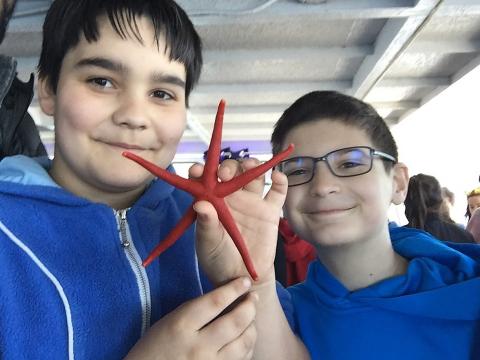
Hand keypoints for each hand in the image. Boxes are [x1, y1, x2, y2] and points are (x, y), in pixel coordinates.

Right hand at [125, 277, 257, 359]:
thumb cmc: (155, 347)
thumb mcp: (170, 321)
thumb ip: (197, 310)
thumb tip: (227, 297)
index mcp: (182, 325)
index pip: (216, 301)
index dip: (235, 288)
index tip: (245, 281)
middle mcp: (198, 346)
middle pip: (236, 321)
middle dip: (249, 306)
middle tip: (253, 298)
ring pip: (244, 342)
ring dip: (252, 326)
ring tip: (250, 318)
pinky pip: (242, 359)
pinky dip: (247, 346)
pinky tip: (244, 338)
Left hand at [191, 158, 287, 285]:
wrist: (242, 276)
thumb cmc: (218, 259)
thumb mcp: (209, 244)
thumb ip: (206, 225)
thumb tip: (200, 205)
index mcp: (213, 200)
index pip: (206, 179)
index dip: (201, 170)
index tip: (196, 171)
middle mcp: (232, 197)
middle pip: (233, 170)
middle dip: (229, 166)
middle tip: (225, 174)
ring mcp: (252, 202)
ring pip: (254, 174)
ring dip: (253, 165)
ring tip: (251, 166)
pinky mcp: (270, 211)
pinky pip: (278, 192)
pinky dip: (280, 181)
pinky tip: (277, 176)